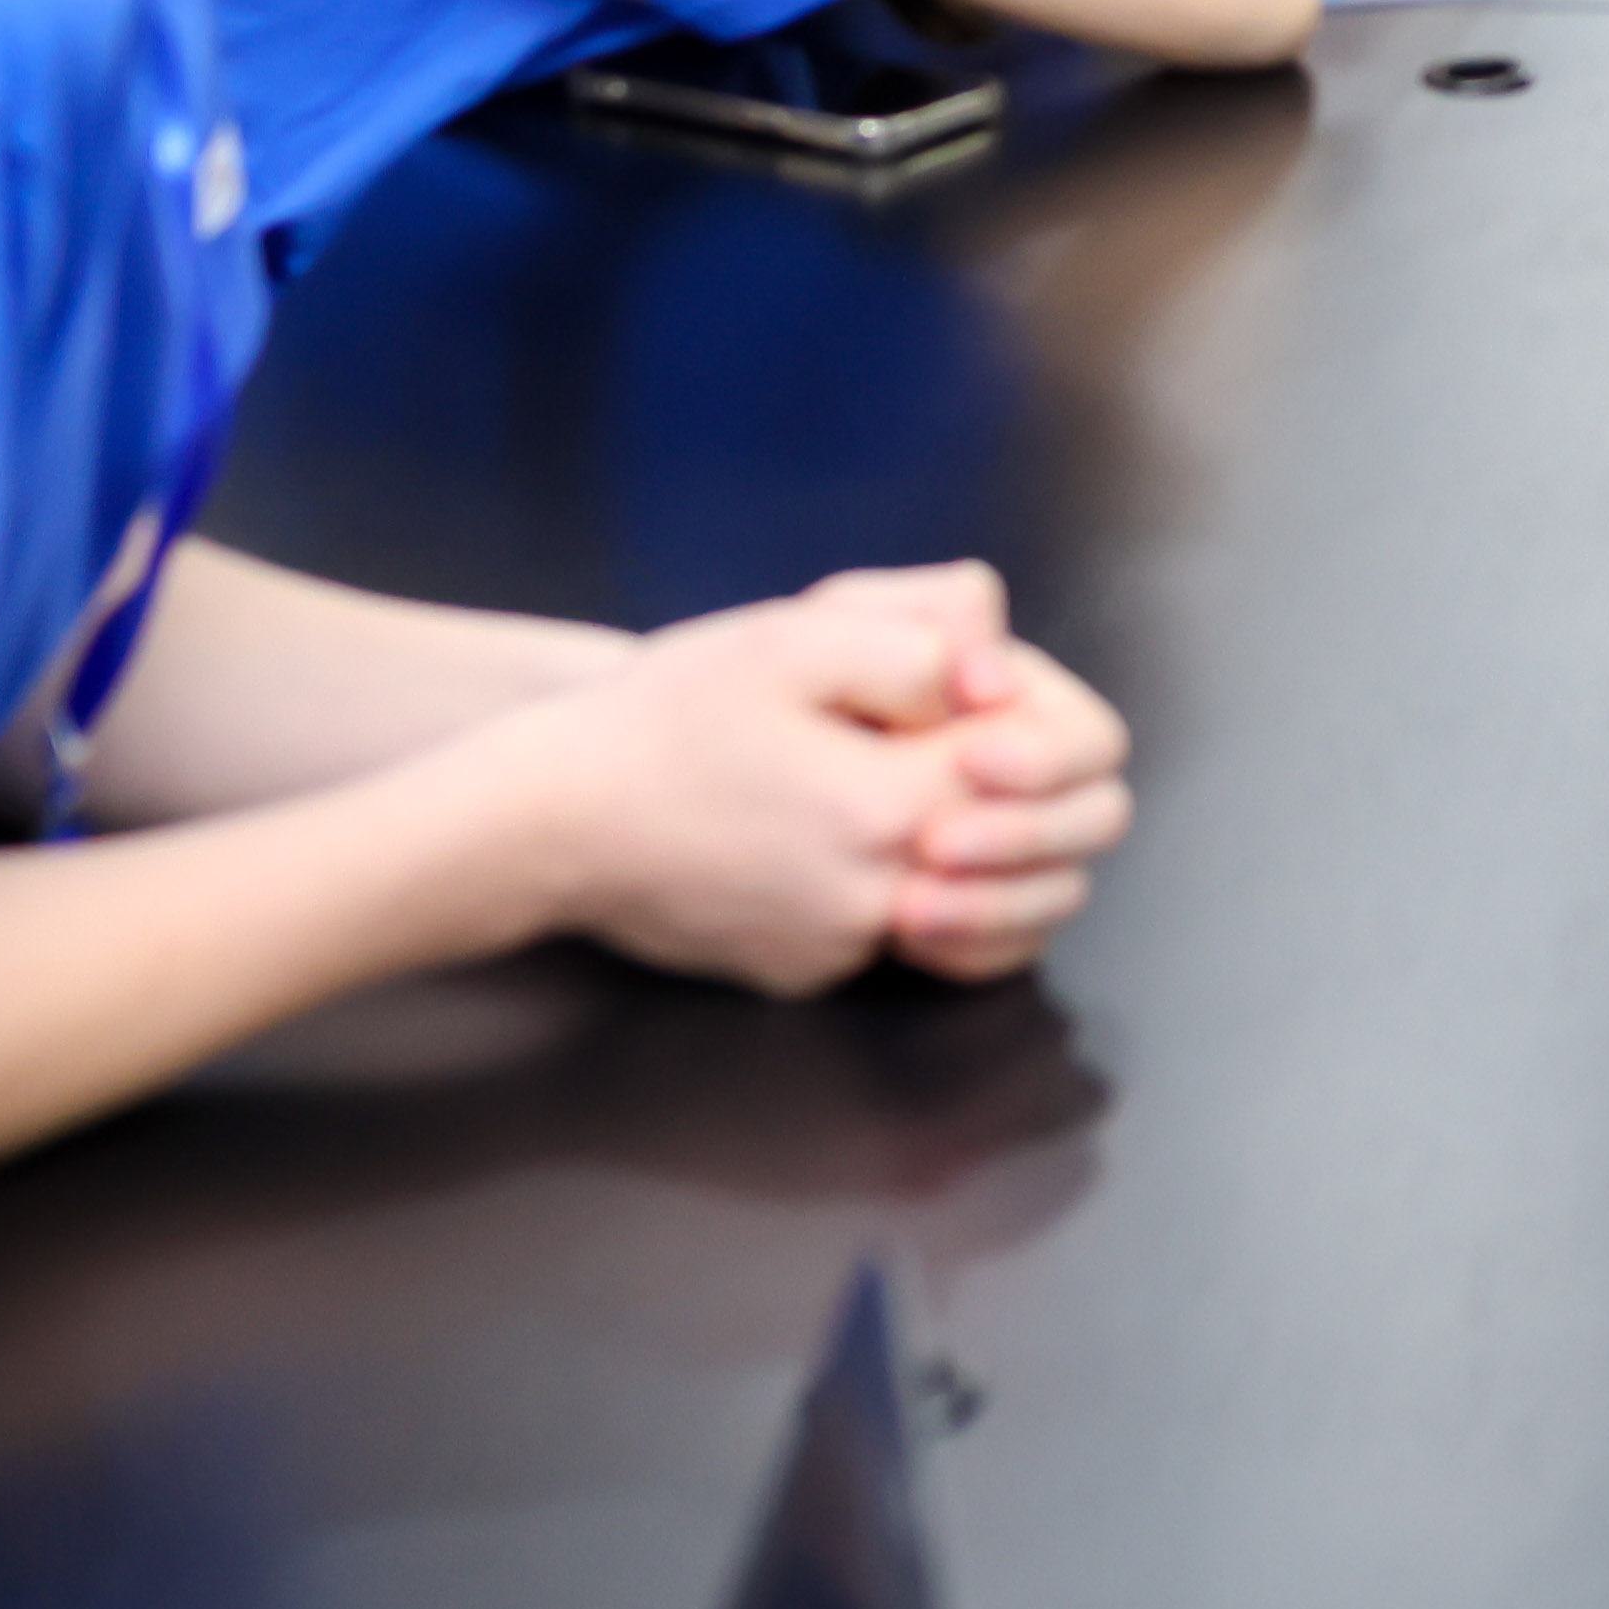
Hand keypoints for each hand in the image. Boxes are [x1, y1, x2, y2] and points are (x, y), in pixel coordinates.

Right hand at [506, 565, 1128, 993]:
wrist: (551, 820)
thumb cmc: (664, 718)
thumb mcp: (794, 637)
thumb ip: (920, 643)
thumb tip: (1002, 676)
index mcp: (891, 807)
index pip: (1057, 762)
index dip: (1041, 711)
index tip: (982, 688)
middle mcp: (882, 899)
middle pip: (1056, 858)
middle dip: (1045, 790)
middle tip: (981, 735)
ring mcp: (846, 948)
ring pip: (998, 911)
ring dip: (1000, 848)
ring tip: (942, 780)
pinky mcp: (811, 971)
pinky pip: (912, 933)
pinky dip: (925, 885)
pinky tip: (868, 825)